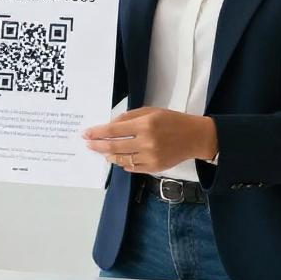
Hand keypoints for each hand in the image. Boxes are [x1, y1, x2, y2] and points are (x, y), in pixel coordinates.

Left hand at [82, 108, 217, 173]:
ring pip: (122, 159)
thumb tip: (109, 125)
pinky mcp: (155, 168)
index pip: (114, 130)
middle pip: (114, 147)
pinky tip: (117, 158)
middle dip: (97, 146)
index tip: (86, 133)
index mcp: (145, 125)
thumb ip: (129, 117)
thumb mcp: (150, 111)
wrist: (194, 137)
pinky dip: (123, 163)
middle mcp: (147, 142)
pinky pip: (132, 168)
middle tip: (88, 144)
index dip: (97, 132)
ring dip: (108, 155)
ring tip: (102, 151)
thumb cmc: (171, 120)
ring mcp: (151, 158)